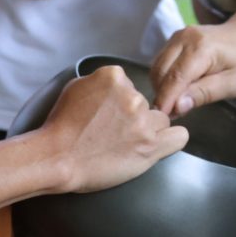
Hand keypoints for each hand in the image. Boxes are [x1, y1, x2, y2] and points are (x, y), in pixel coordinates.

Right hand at [41, 65, 187, 192]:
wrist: (56, 158)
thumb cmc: (60, 128)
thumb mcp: (76, 88)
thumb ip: (101, 83)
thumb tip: (117, 87)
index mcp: (114, 77)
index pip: (132, 86)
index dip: (122, 103)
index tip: (111, 115)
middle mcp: (132, 96)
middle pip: (147, 104)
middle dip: (135, 117)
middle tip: (115, 133)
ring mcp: (143, 121)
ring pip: (161, 120)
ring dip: (149, 130)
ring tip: (126, 144)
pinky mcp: (150, 145)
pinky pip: (179, 137)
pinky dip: (171, 140)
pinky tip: (158, 145)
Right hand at [150, 24, 235, 115]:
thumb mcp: (232, 84)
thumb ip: (204, 94)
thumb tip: (177, 107)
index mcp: (202, 48)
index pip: (175, 78)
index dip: (166, 100)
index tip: (162, 119)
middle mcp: (185, 38)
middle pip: (161, 72)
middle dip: (162, 96)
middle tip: (173, 115)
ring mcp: (178, 36)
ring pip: (157, 67)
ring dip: (161, 88)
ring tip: (177, 103)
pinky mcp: (174, 39)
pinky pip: (160, 62)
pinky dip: (163, 78)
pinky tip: (177, 90)